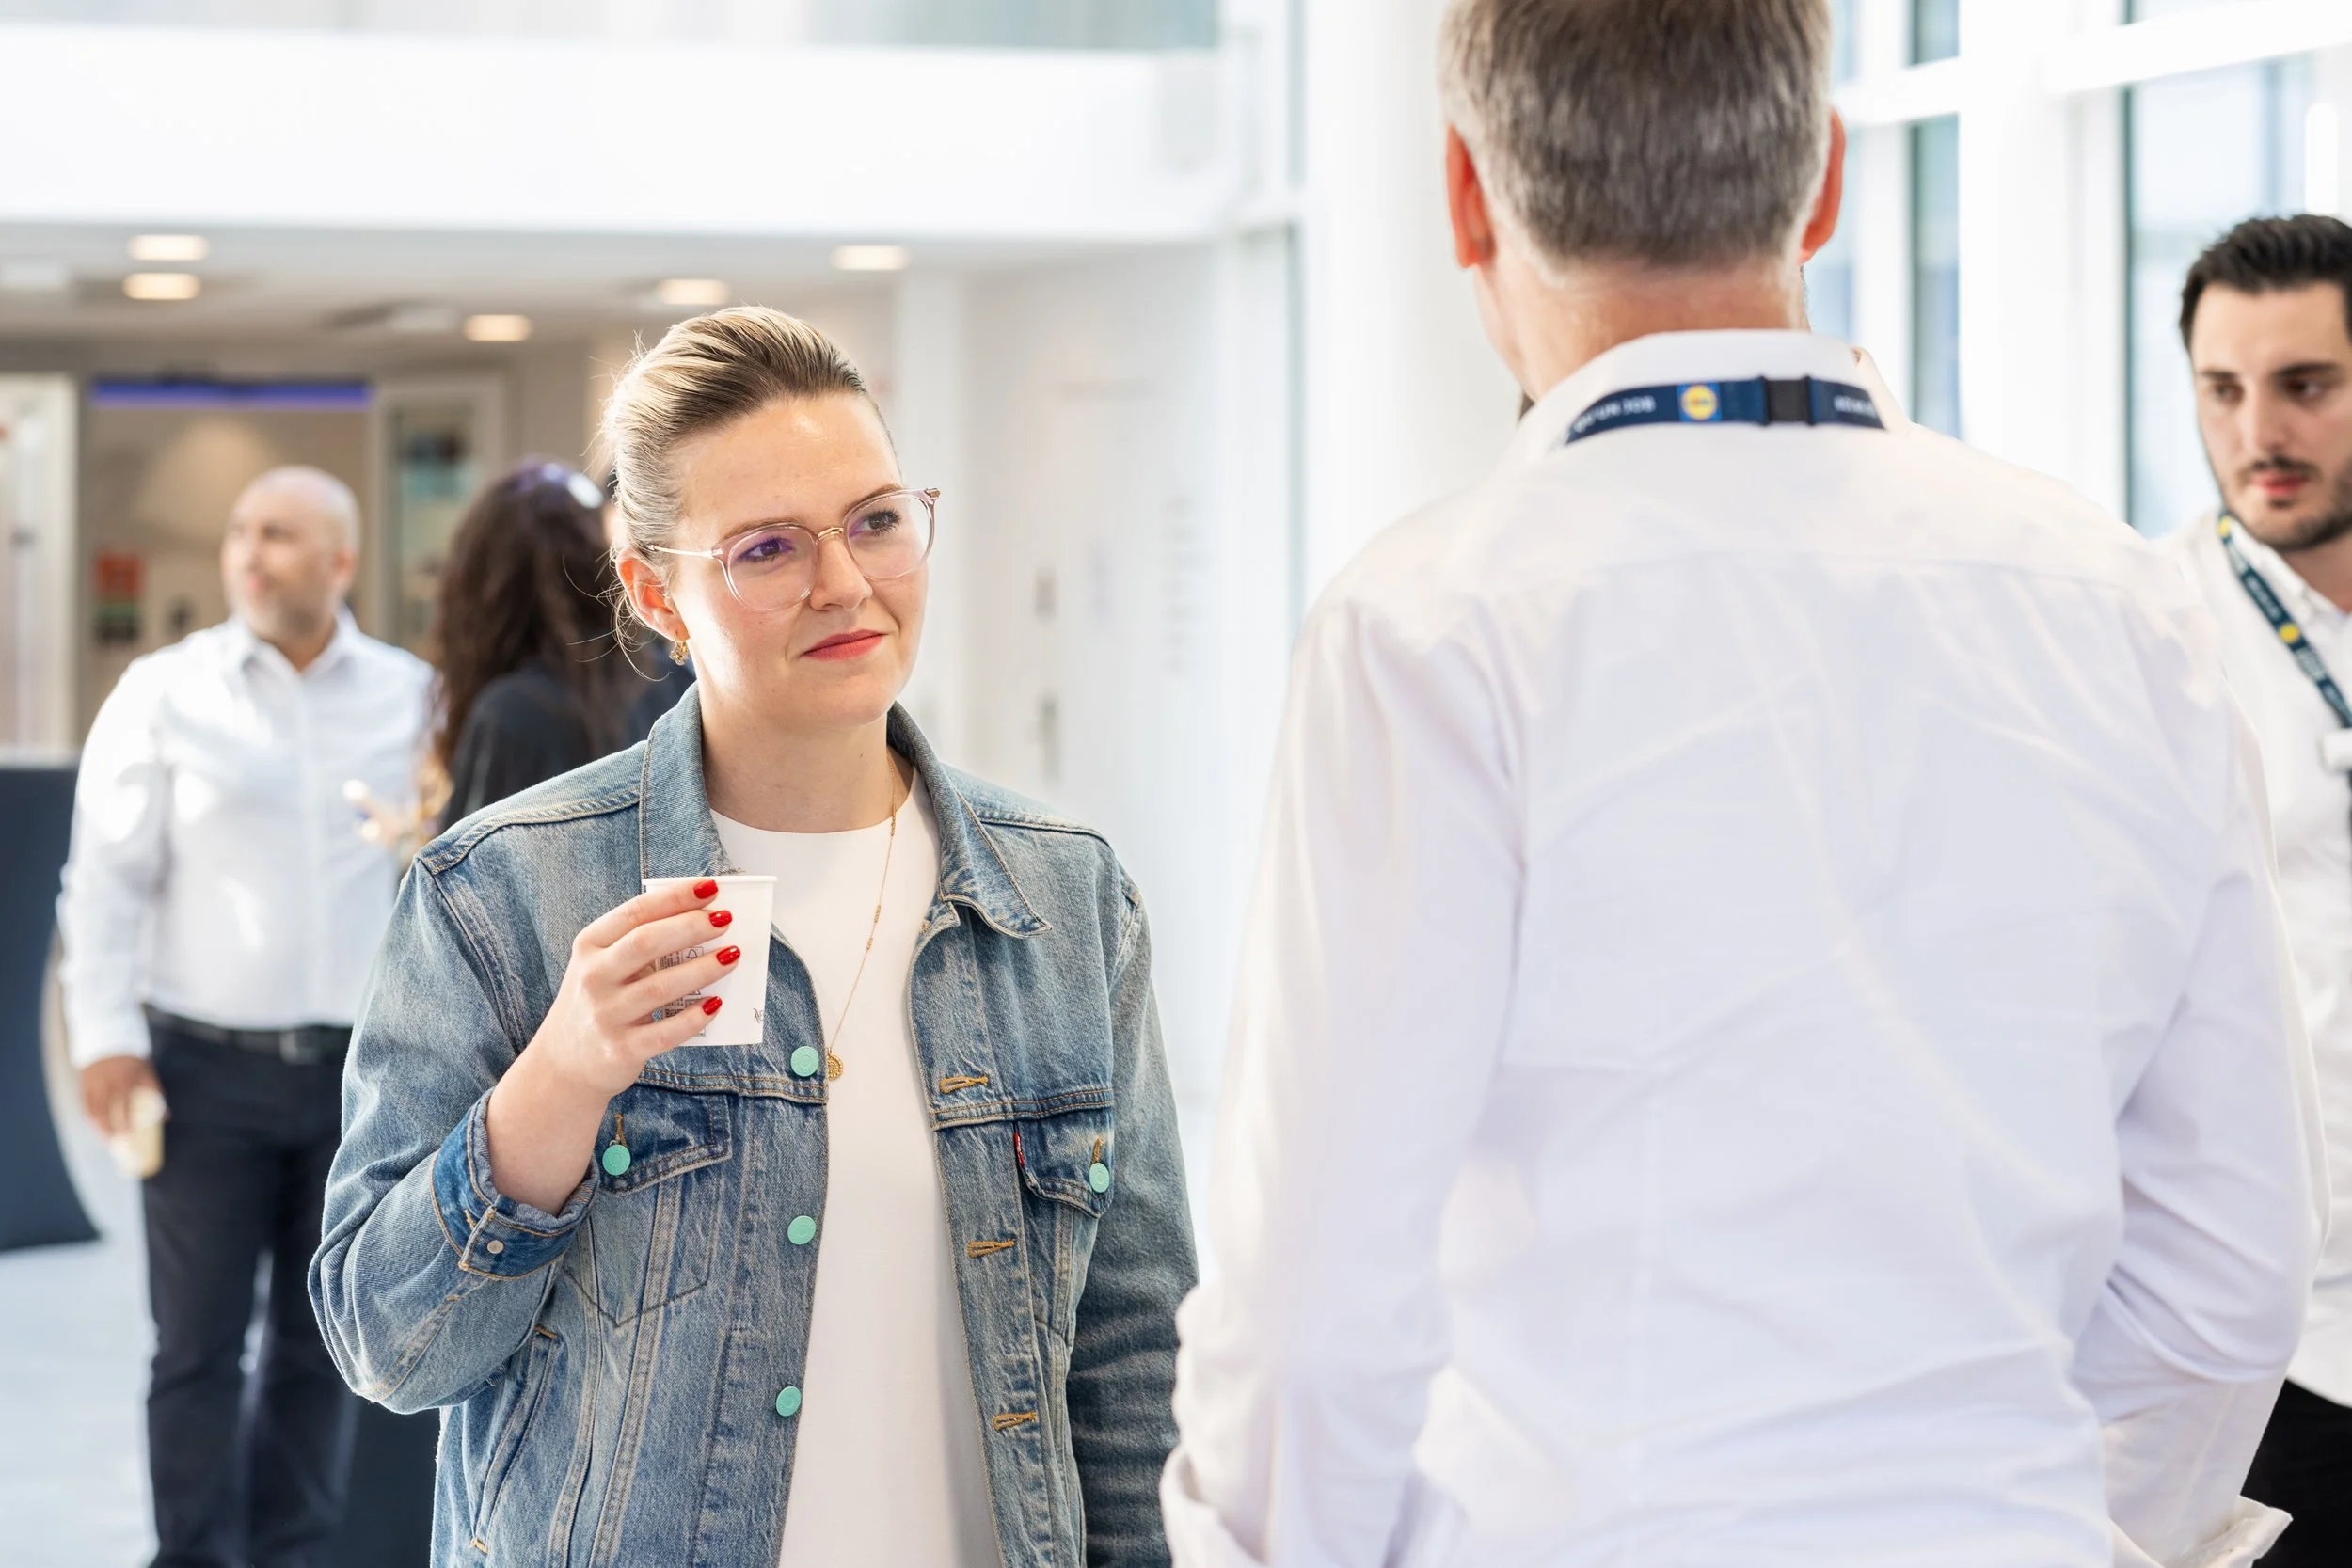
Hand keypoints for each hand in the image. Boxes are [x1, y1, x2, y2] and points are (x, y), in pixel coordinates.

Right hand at [80, 1054, 160, 1137]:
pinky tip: (96, 1126)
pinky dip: (90, 1117)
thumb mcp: (147, 1073)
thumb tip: (166, 1117)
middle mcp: (106, 1083)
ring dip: (98, 1126)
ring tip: (106, 1138)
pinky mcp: (84, 1084)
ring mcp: (93, 1084)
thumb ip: (155, 1094)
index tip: (130, 1134)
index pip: (124, 1105)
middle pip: (105, 1111)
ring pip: (92, 1110)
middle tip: (115, 1142)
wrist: (110, 1040)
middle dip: (109, 1128)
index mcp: (124, 1080)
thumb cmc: (133, 1061)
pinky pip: (85, 1104)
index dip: (125, 1121)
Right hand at [527, 877, 742, 1100]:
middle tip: (725, 920)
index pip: (634, 913)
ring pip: (660, 987)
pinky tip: (715, 1004)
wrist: (564, 1064)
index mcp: (590, 947)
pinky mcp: (622, 1050)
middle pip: (646, 943)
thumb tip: (700, 920)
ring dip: (702, 969)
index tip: (709, 888)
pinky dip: (694, 1017)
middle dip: (691, 927)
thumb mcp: (601, 965)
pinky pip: (666, 1032)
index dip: (675, 898)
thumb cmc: (597, 1002)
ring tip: (732, 955)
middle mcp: (593, 978)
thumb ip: (637, 944)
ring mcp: (606, 1015)